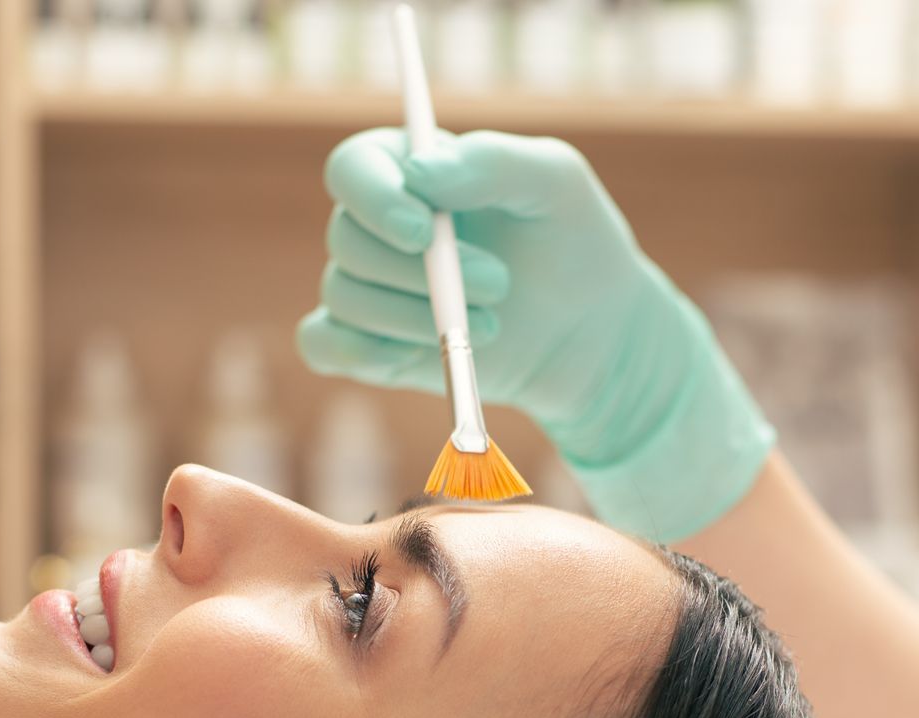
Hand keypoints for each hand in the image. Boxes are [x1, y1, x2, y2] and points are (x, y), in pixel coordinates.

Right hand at [298, 129, 774, 542]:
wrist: (594, 331)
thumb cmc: (574, 240)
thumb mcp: (554, 183)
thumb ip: (492, 162)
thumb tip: (418, 173)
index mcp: (408, 168)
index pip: (352, 168)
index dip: (375, 198)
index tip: (423, 230)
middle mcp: (378, 225)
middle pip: (347, 239)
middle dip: (420, 272)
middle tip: (500, 285)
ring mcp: (370, 287)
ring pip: (344, 296)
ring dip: (414, 316)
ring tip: (491, 325)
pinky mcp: (373, 346)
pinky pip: (324, 346)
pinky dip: (360, 353)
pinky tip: (425, 353)